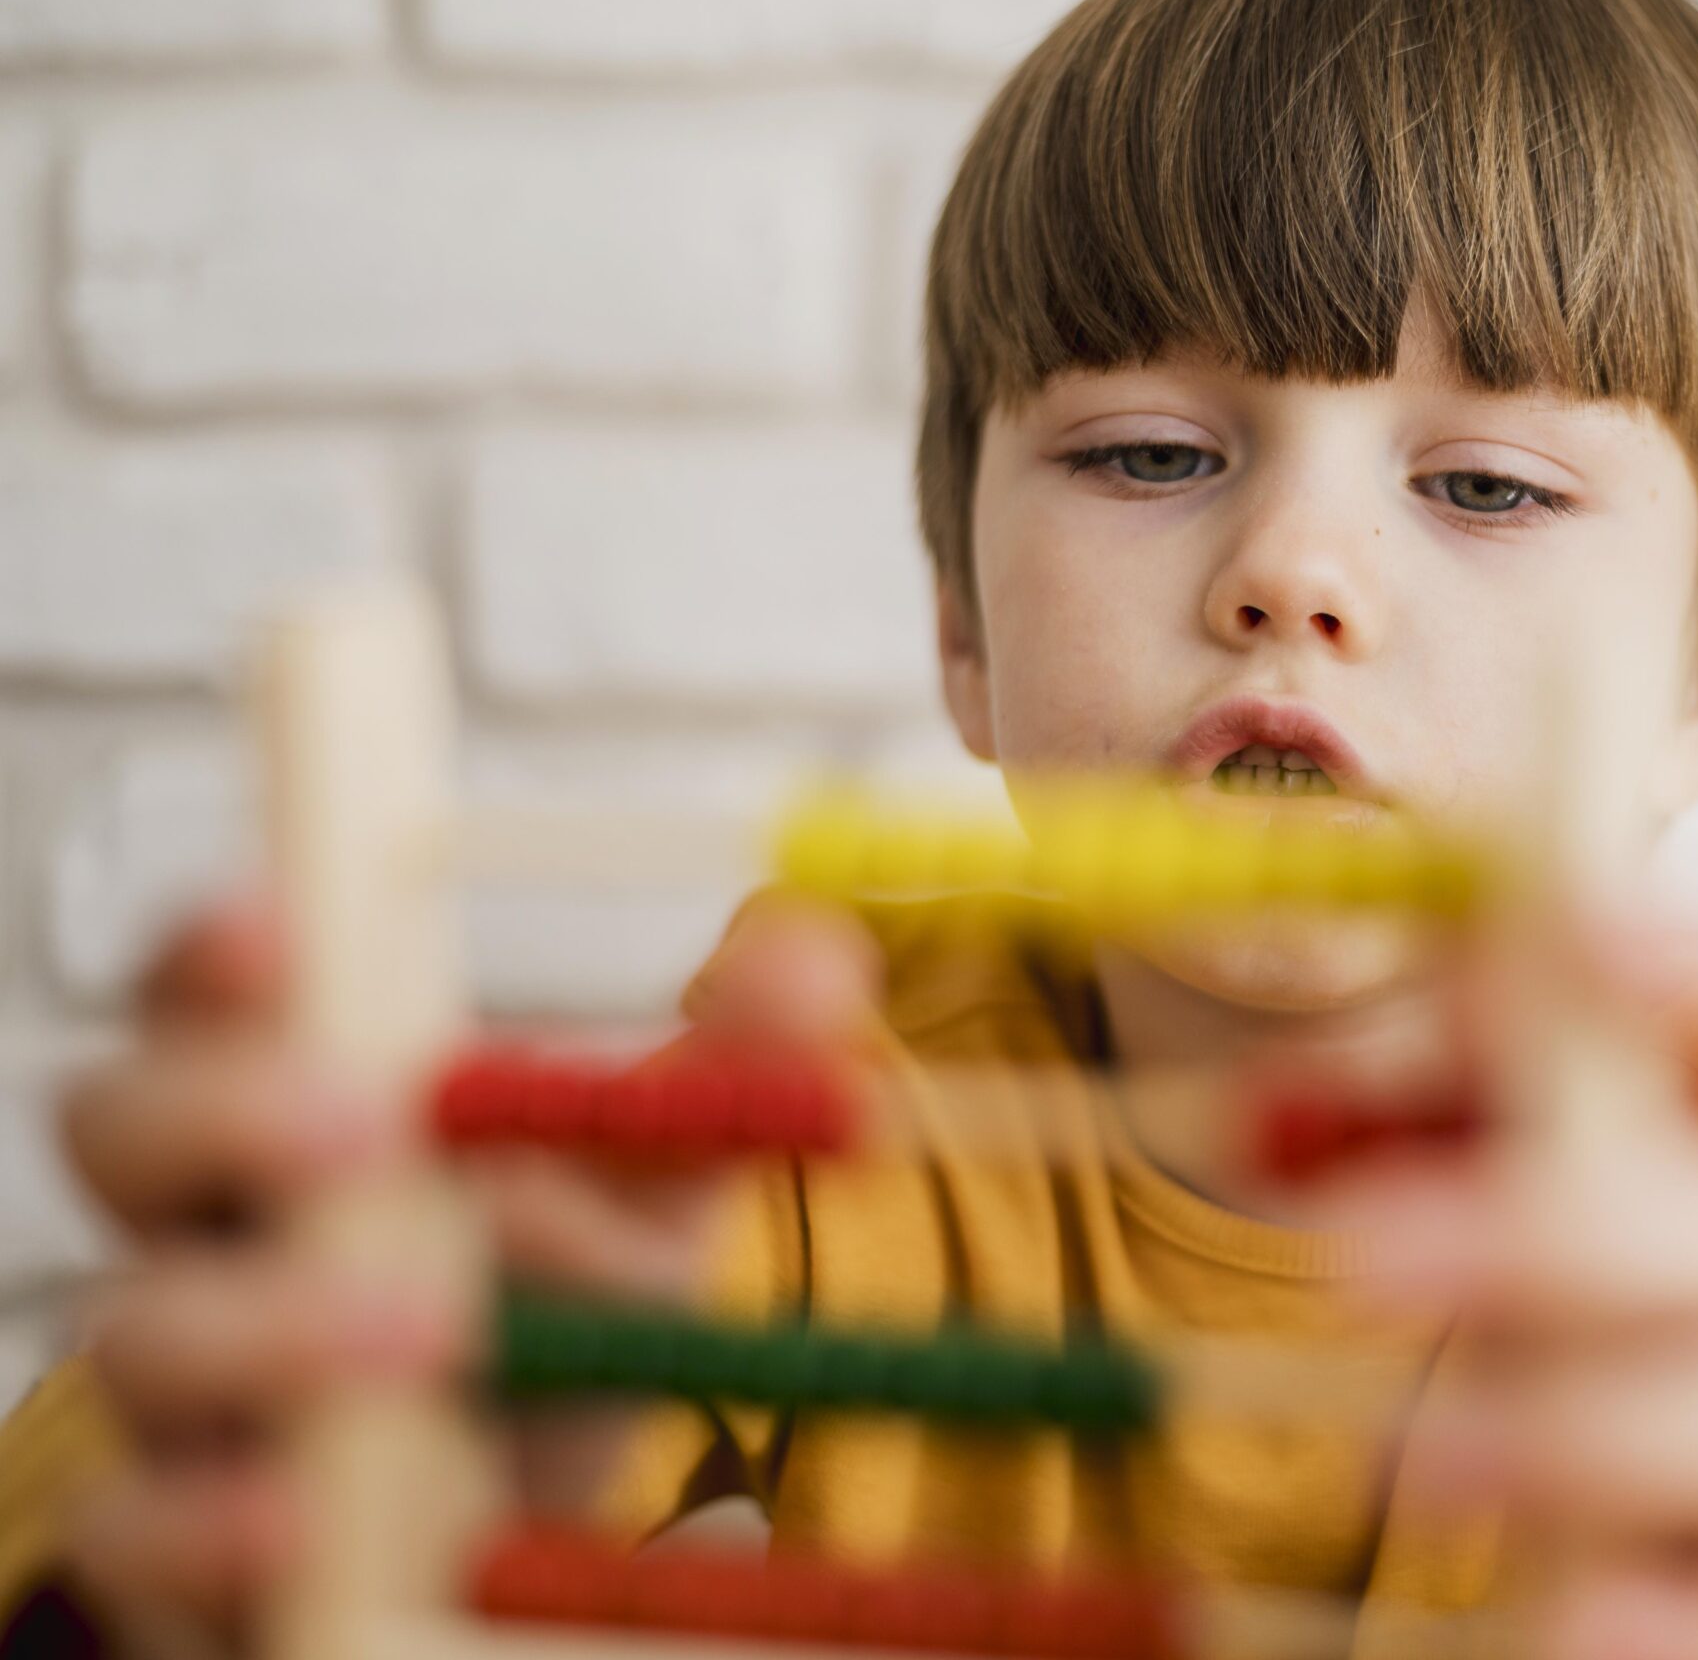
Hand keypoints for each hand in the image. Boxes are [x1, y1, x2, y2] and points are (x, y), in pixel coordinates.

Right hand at [54, 891, 879, 1640]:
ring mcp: (187, 1374)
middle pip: (121, 1123)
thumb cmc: (555, 1294)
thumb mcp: (652, 1179)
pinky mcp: (184, 1527)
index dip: (219, 948)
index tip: (285, 926)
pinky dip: (212, 1520)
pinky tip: (301, 1520)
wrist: (514, 1505)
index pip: (214, 986)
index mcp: (307, 1087)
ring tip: (431, 1332)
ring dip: (272, 1324)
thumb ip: (726, 1075)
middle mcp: (216, 1216)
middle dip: (223, 1108)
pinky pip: (140, 1525)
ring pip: (139, 1328)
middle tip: (364, 1126)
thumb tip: (820, 967)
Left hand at [1335, 905, 1697, 1659]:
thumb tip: (1256, 1115)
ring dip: (1576, 1435)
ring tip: (1409, 1467)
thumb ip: (1401, 1130)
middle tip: (1344, 1261)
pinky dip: (1686, 1635)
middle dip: (1543, 1234)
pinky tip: (1577, 1635)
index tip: (1571, 927)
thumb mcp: (1524, 1193)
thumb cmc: (1632, 1307)